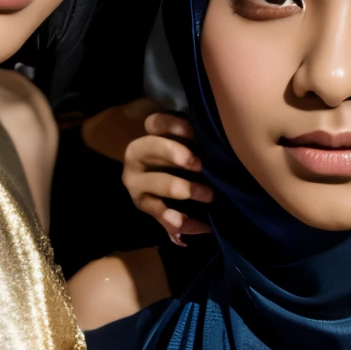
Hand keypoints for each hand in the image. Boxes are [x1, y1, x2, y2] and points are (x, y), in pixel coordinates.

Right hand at [122, 113, 213, 244]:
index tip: (194, 131)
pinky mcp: (143, 206)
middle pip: (151, 148)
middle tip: (200, 164)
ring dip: (185, 189)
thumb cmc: (183, 158)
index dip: (173, 125)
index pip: (155, 123)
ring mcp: (136, 183)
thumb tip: (215, 136)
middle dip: (176, 155)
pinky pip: (162, 215)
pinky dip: (184, 222)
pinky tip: (203, 226)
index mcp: (150, 136)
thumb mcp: (186, 145)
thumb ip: (194, 140)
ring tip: (210, 195)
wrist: (165, 186)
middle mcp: (136, 156)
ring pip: (158, 184)